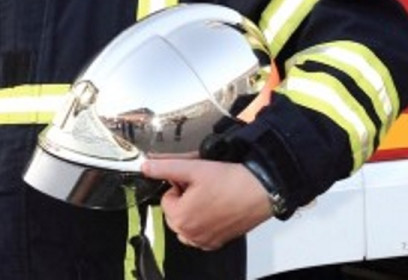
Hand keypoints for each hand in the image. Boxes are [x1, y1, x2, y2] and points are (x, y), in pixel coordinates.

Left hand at [141, 157, 274, 250]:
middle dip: (184, 198)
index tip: (192, 180)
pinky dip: (204, 221)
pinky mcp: (218, 242)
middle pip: (174, 212)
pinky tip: (217, 206)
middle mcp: (191, 234)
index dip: (178, 185)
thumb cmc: (231, 181)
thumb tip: (146, 166)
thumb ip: (165, 167)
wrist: (261, 191)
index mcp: (180, 218)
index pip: (166, 198)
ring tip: (209, 195)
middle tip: (201, 186)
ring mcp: (205, 241)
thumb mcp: (193, 168)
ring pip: (187, 224)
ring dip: (192, 210)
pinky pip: (201, 233)